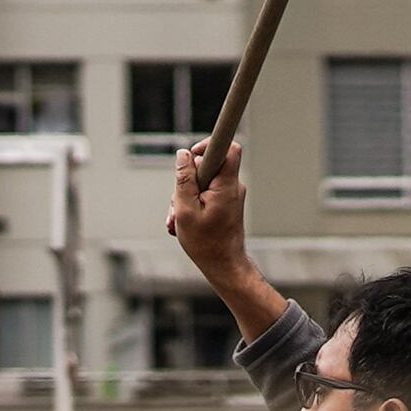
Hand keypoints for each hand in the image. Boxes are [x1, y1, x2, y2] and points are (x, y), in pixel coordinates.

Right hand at [166, 136, 253, 284]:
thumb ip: (183, 180)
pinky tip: (184, 223)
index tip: (192, 154)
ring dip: (185, 199)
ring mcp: (230, 195)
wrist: (224, 266)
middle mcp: (232, 186)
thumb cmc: (206, 243)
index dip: (208, 144)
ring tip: (178, 220)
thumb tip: (182, 155)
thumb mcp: (185, 210)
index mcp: (225, 186)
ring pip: (201, 183)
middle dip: (186, 181)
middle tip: (177, 205)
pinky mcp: (226, 203)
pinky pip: (205, 194)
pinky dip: (192, 206)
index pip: (228, 148)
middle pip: (206, 166)